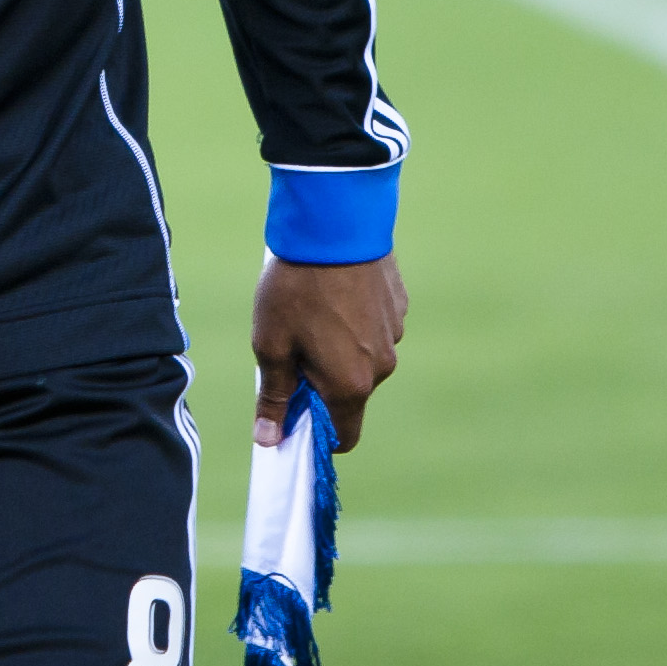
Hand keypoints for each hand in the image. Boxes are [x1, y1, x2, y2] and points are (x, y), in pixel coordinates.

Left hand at [252, 252, 406, 449]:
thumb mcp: (272, 343)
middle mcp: (381, 368)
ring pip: (362, 358)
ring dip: (338, 347)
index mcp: (351, 385)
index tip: (294, 413)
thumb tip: (268, 440)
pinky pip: (373, 327)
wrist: (335, 225)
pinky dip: (353, 320)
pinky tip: (333, 292)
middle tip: (291, 345)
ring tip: (311, 310)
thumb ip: (273, 395)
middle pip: (350, 393)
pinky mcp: (398, 307)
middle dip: (321, 380)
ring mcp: (394, 336)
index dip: (317, 433)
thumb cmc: (297, 287)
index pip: (344, 437)